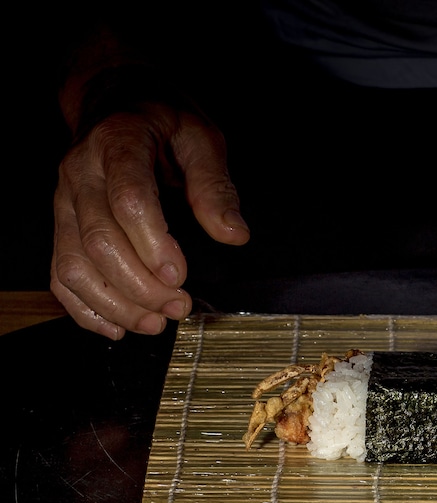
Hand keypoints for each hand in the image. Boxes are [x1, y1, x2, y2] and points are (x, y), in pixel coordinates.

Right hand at [52, 86, 248, 339]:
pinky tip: (119, 326)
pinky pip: (60, 274)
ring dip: (116, 303)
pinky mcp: (63, 225)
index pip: (128, 200)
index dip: (153, 244)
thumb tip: (233, 234)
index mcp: (119, 143)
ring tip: (157, 322)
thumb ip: (216, 186)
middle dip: (140, 285)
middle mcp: (82, 174)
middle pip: (99, 240)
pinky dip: (85, 308)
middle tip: (181, 306)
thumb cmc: (164, 121)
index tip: (181, 276)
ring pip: (74, 264)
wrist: (115, 100)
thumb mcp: (202, 138)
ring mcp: (65, 202)